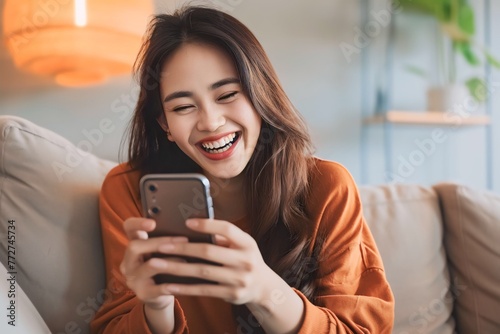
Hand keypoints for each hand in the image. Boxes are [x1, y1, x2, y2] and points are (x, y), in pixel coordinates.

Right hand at [120, 217, 187, 309]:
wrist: (161, 296)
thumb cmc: (165, 267)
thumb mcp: (163, 252)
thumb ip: (167, 240)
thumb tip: (191, 225)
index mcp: (134, 246)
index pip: (128, 228)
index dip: (137, 223)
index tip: (153, 222)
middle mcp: (129, 261)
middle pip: (134, 246)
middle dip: (159, 242)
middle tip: (183, 239)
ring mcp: (133, 278)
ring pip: (148, 266)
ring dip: (170, 261)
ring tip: (186, 259)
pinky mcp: (143, 293)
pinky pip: (157, 288)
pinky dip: (171, 283)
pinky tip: (183, 280)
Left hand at [154, 218, 275, 305]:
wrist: (263, 287)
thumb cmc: (245, 259)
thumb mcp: (243, 244)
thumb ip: (224, 237)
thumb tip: (196, 224)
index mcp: (247, 243)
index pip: (227, 229)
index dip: (207, 225)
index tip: (187, 222)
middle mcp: (245, 260)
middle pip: (209, 252)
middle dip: (183, 249)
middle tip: (161, 246)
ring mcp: (239, 279)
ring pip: (202, 272)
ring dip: (177, 268)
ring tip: (157, 264)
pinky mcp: (232, 295)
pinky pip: (204, 290)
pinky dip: (185, 288)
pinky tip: (169, 285)